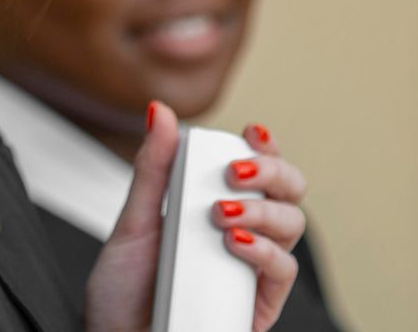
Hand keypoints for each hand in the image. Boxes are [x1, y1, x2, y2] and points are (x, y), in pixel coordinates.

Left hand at [83, 103, 306, 331]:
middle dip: (273, 171)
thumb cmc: (125, 291)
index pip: (256, 170)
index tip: (252, 132)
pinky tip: (234, 243)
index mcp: (215, 210)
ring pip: (293, 225)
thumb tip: (158, 112)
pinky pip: (284, 271)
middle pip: (289, 192)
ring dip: (263, 209)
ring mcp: (253, 269)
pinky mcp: (259, 305)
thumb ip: (152, 170)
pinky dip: (264, 249)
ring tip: (221, 213)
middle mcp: (242, 236)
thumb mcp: (134, 223)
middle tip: (235, 172)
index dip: (265, 147)